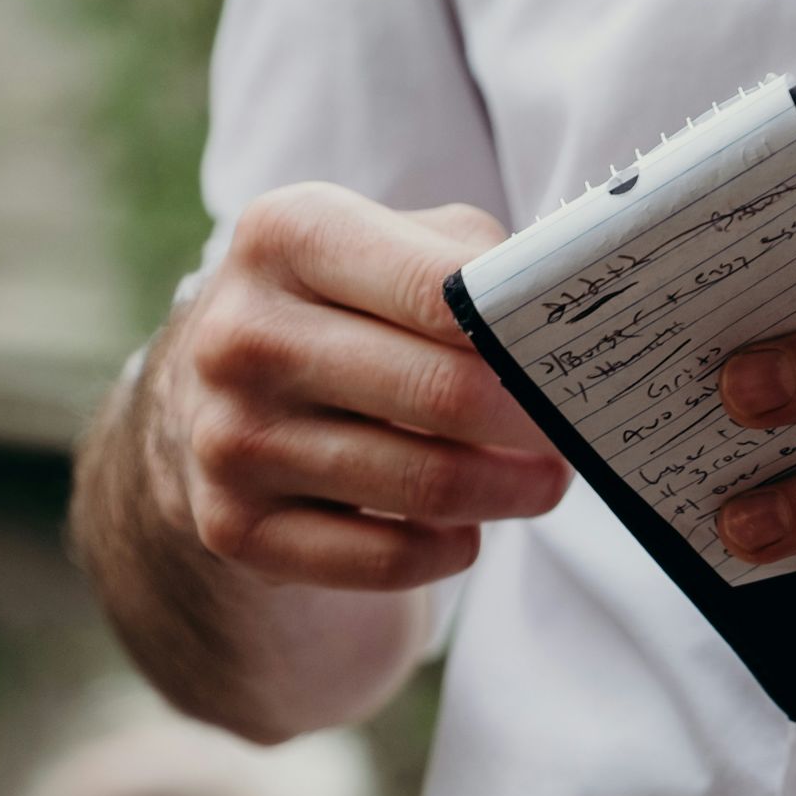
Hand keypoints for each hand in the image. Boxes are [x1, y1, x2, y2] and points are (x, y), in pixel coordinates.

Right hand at [150, 183, 569, 590]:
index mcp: (289, 236)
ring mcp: (228, 436)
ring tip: (543, 482)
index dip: (525, 334)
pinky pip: (382, 560)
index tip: (575, 361)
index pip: (440, 289)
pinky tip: (465, 531)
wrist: (218, 394)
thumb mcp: (398, 245)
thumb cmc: (349, 306)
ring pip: (424, 485)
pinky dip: (447, 551)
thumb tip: (566, 314)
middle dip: (534, 423)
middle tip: (577, 433)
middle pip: (443, 394)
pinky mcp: (232, 525)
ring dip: (509, 492)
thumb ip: (480, 263)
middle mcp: (243, 334)